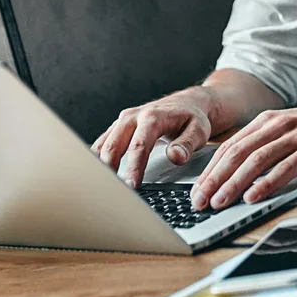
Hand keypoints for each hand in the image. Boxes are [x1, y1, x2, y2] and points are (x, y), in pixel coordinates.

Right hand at [93, 88, 215, 188]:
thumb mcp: (199, 130)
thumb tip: (176, 157)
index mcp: (152, 117)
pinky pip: (102, 143)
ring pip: (103, 144)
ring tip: (101, 187)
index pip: (139, 145)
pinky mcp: (118, 127)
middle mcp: (133, 117)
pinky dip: (97, 159)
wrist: (186, 103)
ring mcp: (123, 121)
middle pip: (114, 144)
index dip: (133, 167)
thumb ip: (187, 144)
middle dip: (110, 169)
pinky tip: (97, 175)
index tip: (131, 185)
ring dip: (100, 165)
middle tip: (113, 192)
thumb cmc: (192, 118)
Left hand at [192, 95, 296, 209]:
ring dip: (234, 183)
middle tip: (199, 201)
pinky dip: (267, 183)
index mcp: (268, 122)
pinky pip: (285, 167)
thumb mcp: (291, 131)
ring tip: (219, 202)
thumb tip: (242, 174)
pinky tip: (254, 196)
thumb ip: (268, 147)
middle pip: (237, 153)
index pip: (230, 147)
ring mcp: (295, 136)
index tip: (197, 190)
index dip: (210, 170)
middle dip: (214, 179)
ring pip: (256, 160)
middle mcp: (277, 125)